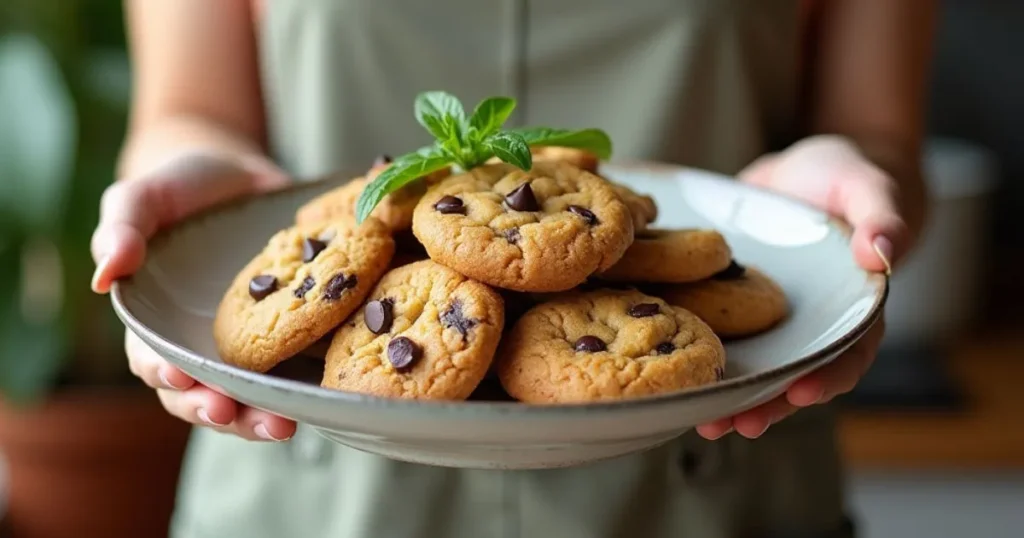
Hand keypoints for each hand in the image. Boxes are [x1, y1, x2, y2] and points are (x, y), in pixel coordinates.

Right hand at [91, 150, 297, 441]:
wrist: (238, 174)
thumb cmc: (178, 187)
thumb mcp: (142, 197)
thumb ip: (120, 228)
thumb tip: (103, 277)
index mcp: (154, 322)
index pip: (151, 359)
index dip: (163, 373)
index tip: (180, 378)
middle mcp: (196, 344)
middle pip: (196, 395)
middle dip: (213, 411)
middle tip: (232, 413)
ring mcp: (240, 346)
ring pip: (243, 398)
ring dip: (256, 419)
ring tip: (281, 426)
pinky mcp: (282, 336)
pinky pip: (288, 373)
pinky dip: (297, 392)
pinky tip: (316, 401)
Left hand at [696, 135, 916, 439]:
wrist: (802, 173)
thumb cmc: (847, 179)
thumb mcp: (868, 188)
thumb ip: (882, 217)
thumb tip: (881, 254)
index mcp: (854, 308)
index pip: (850, 352)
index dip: (829, 375)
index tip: (802, 392)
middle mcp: (814, 325)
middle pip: (798, 375)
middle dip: (771, 404)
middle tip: (739, 425)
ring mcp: (776, 322)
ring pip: (760, 369)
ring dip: (736, 398)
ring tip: (707, 424)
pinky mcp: (740, 309)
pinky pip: (725, 339)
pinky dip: (707, 358)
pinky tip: (680, 377)